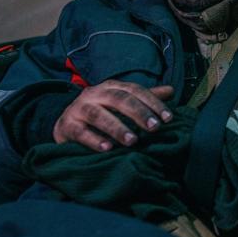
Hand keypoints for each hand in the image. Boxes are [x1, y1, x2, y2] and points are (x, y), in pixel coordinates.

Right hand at [53, 80, 173, 150]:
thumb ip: (144, 98)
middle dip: (138, 112)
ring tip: (132, 141)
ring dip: (116, 127)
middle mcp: (94, 94)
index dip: (152, 102)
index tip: (168, 118)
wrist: (66, 125)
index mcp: (111, 87)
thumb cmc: (100, 113)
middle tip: (154, 128)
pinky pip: (80, 132)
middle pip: (118, 99)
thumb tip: (171, 90)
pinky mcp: (67, 125)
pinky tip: (108, 149)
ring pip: (97, 114)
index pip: (134, 90)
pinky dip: (94, 140)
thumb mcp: (121, 104)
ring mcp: (78, 109)